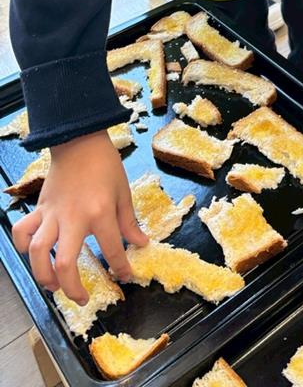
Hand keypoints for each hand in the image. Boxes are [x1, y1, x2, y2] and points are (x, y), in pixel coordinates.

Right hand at [12, 131, 147, 303]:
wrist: (79, 141)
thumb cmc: (105, 165)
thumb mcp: (124, 192)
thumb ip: (129, 222)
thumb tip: (141, 244)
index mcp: (101, 213)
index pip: (112, 249)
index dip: (121, 268)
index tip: (125, 277)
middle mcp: (74, 218)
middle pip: (64, 263)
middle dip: (72, 288)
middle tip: (82, 298)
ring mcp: (53, 215)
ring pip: (37, 252)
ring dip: (43, 275)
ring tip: (54, 286)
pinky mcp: (39, 209)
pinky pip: (22, 231)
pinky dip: (22, 245)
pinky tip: (32, 254)